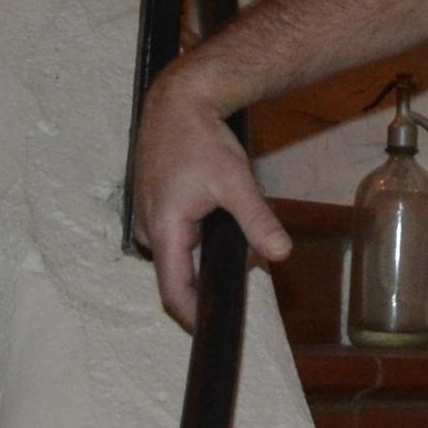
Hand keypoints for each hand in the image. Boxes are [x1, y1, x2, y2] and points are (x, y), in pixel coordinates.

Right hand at [129, 66, 290, 329]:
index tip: (215, 327)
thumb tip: (280, 254)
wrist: (177, 100)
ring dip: (202, 251)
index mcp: (164, 230)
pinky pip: (173, 233)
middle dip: (208, 277)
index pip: (174, 292)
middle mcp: (147, 229)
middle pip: (176, 274)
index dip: (193, 315)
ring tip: (229, 225)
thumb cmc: (201, 139)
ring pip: (176, 252)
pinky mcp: (151, 204)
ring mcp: (146, 216)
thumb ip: (257, 221)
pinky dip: (194, 233)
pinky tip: (212, 211)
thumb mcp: (235, 181)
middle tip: (243, 261)